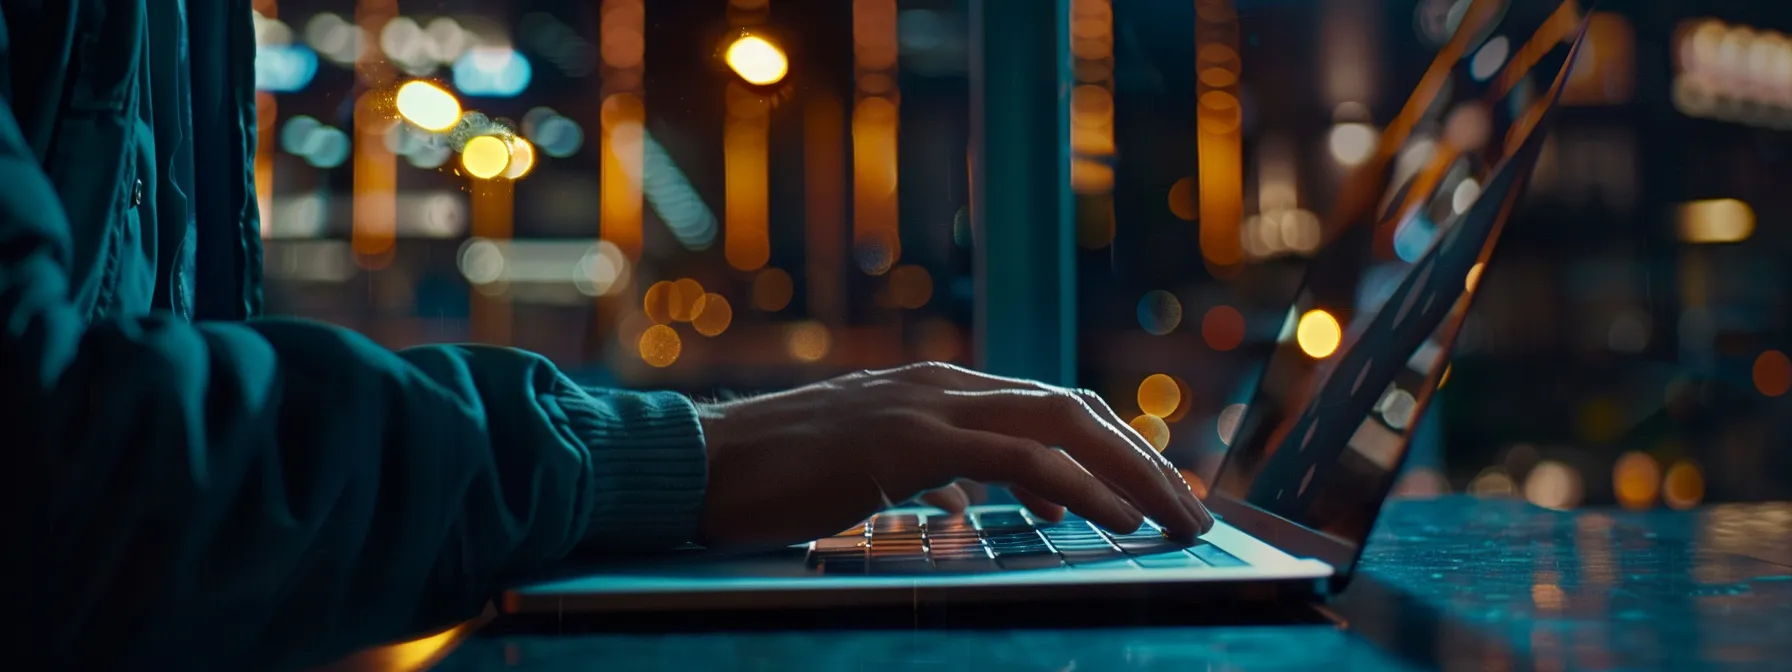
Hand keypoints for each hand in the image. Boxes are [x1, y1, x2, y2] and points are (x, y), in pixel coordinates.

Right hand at [694, 362, 1213, 550]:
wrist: (694, 464)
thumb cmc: (771, 477)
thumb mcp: (866, 471)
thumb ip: (925, 476)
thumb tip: (967, 502)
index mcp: (938, 391)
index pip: (1053, 406)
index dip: (1118, 446)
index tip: (1162, 490)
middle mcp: (943, 385)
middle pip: (1076, 408)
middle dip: (1147, 459)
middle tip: (1196, 512)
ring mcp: (925, 407)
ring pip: (1061, 425)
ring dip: (1134, 472)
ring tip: (1177, 519)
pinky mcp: (905, 443)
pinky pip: (1014, 460)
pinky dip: (1076, 487)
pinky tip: (1114, 518)